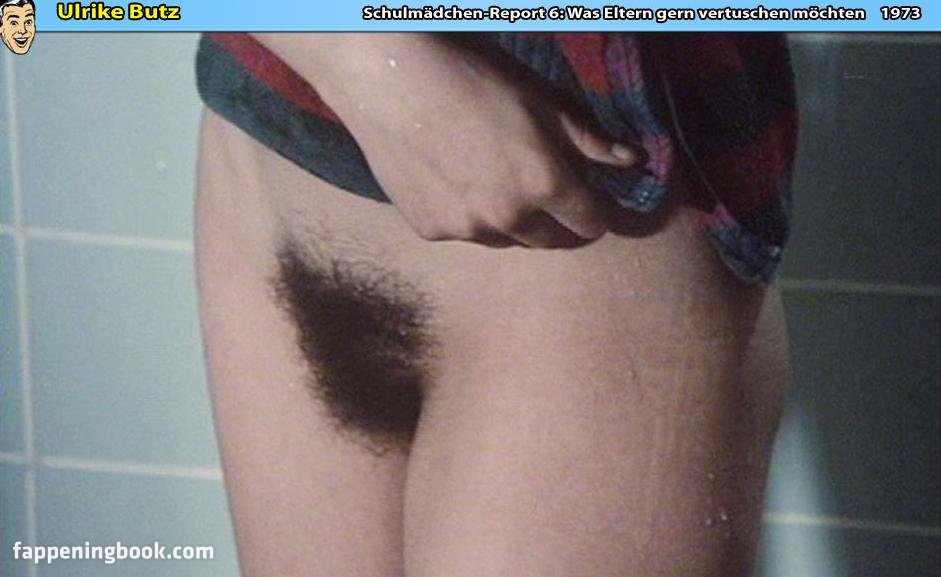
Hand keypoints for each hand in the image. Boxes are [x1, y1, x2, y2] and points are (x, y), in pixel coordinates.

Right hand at [258, 34, 639, 247]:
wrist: (390, 79)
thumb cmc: (471, 78)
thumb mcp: (540, 101)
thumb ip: (588, 139)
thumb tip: (633, 161)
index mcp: (545, 185)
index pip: (591, 224)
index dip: (596, 212)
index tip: (589, 201)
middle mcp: (509, 219)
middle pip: (552, 242)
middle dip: (559, 223)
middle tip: (548, 196)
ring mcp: (466, 230)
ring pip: (506, 240)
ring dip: (513, 223)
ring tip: (497, 184)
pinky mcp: (430, 230)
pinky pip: (464, 233)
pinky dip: (469, 217)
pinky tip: (455, 182)